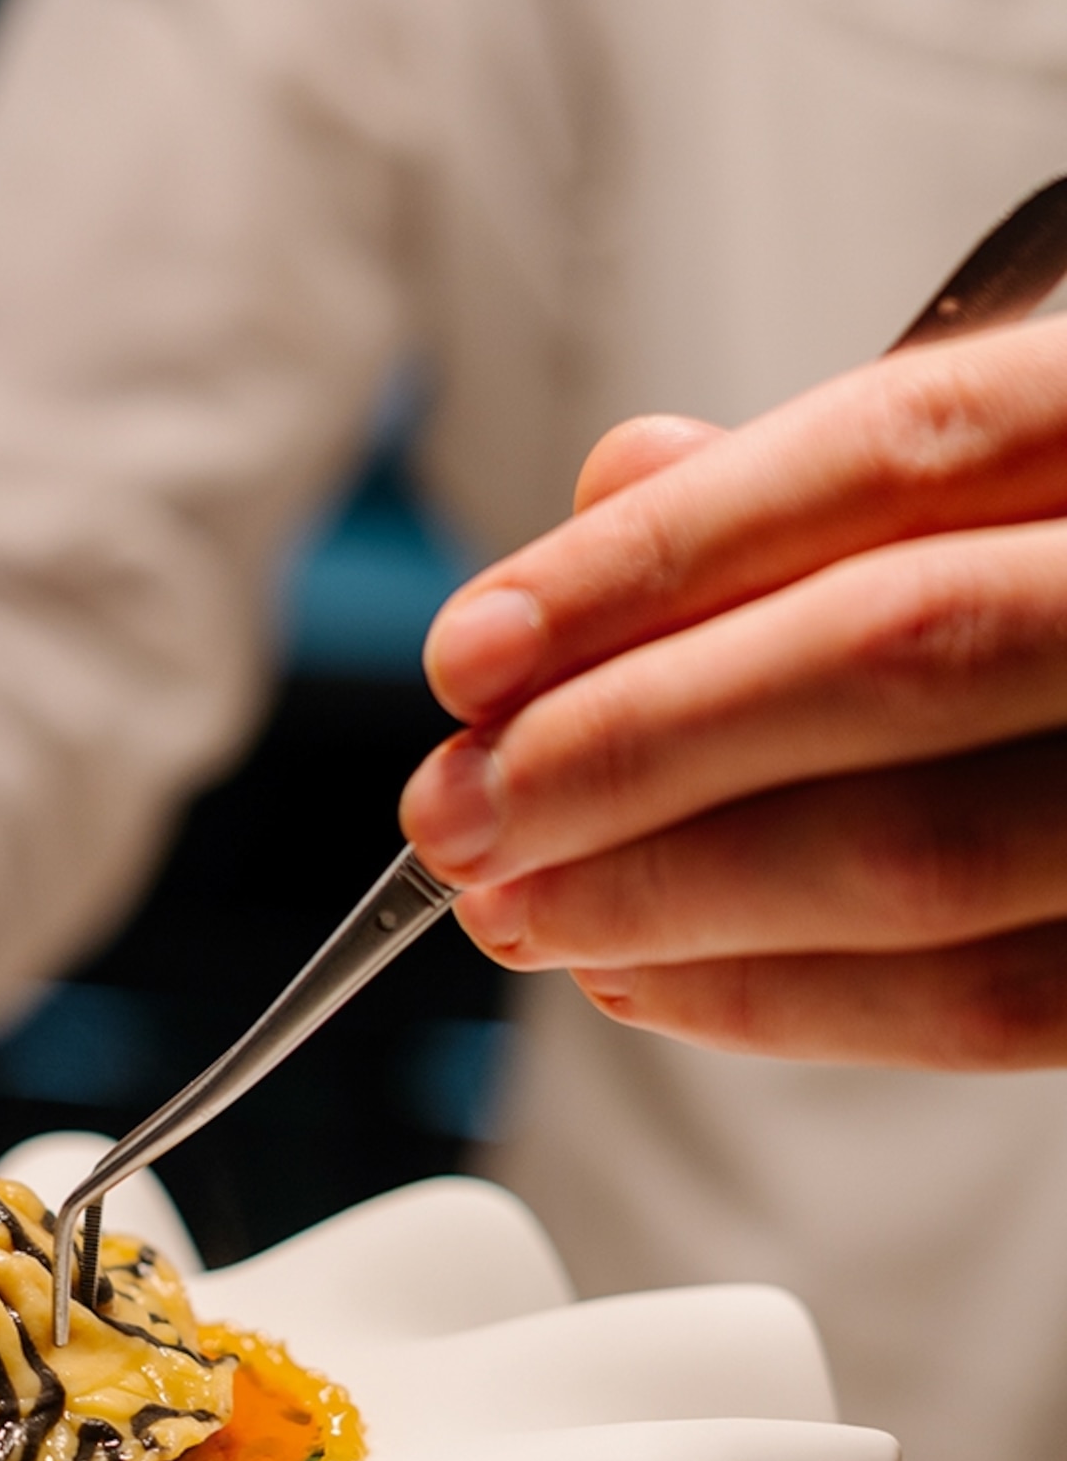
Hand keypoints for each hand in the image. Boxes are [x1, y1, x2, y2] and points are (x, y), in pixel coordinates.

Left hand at [399, 321, 1066, 1066]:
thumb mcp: (1035, 451)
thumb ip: (852, 468)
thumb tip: (622, 479)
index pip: (896, 456)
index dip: (658, 561)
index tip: (472, 653)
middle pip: (897, 657)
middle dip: (631, 748)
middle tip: (453, 810)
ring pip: (932, 855)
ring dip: (676, 895)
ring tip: (513, 906)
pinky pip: (989, 1009)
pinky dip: (786, 1003)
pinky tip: (646, 979)